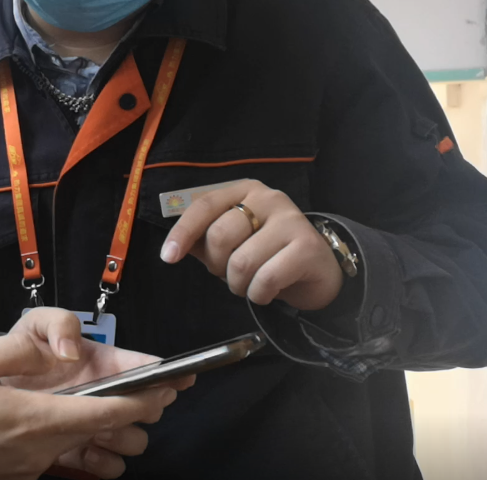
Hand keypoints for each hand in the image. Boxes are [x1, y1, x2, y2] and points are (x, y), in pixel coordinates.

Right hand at [0, 308, 178, 479]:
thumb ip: (23, 349)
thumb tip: (64, 347)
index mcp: (36, 418)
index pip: (108, 414)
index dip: (142, 400)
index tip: (164, 387)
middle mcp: (42, 449)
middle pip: (108, 438)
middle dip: (134, 418)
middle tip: (145, 392)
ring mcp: (33, 467)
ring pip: (89, 452)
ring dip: (107, 435)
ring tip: (107, 406)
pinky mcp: (22, 475)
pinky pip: (63, 459)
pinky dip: (78, 443)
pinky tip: (66, 420)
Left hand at [3, 311, 194, 477]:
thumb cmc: (20, 353)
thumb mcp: (34, 325)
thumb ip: (57, 323)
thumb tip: (71, 351)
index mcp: (103, 364)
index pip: (144, 367)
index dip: (167, 372)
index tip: (181, 377)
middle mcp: (107, 395)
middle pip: (149, 408)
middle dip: (144, 408)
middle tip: (123, 405)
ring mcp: (96, 425)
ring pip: (134, 440)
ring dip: (123, 436)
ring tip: (98, 429)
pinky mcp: (80, 452)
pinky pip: (110, 466)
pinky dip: (106, 463)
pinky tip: (88, 451)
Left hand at [160, 179, 342, 309]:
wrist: (317, 271)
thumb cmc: (267, 254)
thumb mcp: (233, 242)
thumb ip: (203, 240)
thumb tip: (173, 247)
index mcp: (244, 191)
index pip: (204, 205)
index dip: (183, 232)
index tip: (168, 257)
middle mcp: (268, 198)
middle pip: (219, 235)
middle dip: (217, 266)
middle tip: (229, 274)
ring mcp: (290, 220)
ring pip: (241, 262)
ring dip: (238, 285)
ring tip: (249, 284)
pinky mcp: (307, 246)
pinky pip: (265, 279)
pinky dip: (258, 295)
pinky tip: (266, 291)